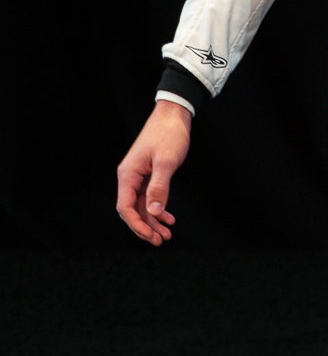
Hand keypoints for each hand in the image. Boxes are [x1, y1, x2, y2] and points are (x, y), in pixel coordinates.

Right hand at [116, 101, 191, 244]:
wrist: (174, 115)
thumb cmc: (169, 134)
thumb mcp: (166, 161)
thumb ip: (160, 187)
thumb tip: (154, 212)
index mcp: (128, 175)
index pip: (125, 207)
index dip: (136, 224)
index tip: (150, 236)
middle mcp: (130, 177)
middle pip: (132, 210)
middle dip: (145, 227)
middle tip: (160, 240)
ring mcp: (139, 176)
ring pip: (142, 205)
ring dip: (153, 221)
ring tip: (166, 235)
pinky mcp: (149, 174)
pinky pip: (150, 197)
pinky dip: (159, 209)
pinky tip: (168, 218)